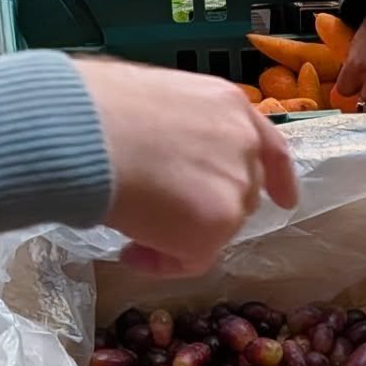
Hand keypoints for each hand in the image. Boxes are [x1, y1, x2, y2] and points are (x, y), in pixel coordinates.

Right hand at [77, 60, 297, 277]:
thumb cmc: (90, 110)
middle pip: (239, 193)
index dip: (278, 178)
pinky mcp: (218, 224)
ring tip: (130, 233)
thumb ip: (179, 132)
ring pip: (217, 228)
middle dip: (205, 209)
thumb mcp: (152, 102)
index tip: (285, 201)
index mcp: (228, 105)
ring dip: (179, 236)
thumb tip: (160, 160)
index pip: (270, 146)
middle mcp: (243, 144)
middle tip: (155, 215)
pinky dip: (163, 263)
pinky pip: (193, 259)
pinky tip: (130, 252)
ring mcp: (236, 186)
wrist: (81, 133)